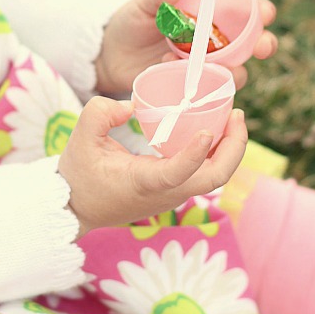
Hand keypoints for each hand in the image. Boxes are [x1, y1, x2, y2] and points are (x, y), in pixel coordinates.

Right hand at [58, 97, 247, 237]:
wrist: (77, 207)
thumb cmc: (79, 175)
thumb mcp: (80, 138)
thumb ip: (100, 113)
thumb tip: (132, 105)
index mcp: (143, 182)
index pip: (177, 173)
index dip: (196, 154)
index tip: (208, 131)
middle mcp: (165, 192)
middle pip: (214, 178)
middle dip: (234, 147)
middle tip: (237, 114)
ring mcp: (172, 194)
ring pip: (215, 177)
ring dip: (230, 149)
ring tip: (233, 117)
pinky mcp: (173, 190)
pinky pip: (204, 172)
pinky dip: (217, 152)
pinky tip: (216, 129)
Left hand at [95, 0, 278, 93]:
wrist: (108, 55)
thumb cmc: (130, 23)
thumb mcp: (142, 5)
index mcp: (208, 16)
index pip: (245, 12)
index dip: (261, 12)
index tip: (265, 12)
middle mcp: (212, 43)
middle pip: (251, 45)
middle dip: (263, 45)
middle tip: (261, 47)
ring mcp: (203, 67)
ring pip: (235, 72)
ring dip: (233, 70)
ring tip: (208, 63)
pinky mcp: (190, 87)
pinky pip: (207, 90)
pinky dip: (199, 83)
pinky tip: (173, 68)